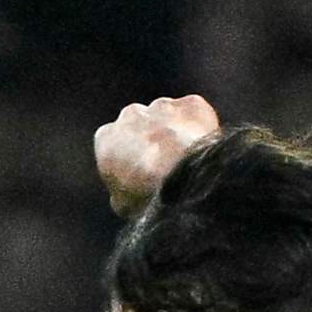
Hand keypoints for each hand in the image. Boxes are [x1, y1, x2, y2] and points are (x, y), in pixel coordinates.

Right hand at [95, 94, 221, 214]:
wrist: (183, 180)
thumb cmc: (149, 195)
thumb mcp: (123, 206)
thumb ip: (121, 191)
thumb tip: (127, 194)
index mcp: (106, 138)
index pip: (113, 146)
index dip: (127, 162)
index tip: (140, 178)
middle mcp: (131, 115)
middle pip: (140, 125)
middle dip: (151, 142)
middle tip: (167, 168)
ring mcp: (162, 106)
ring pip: (168, 117)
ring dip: (176, 133)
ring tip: (189, 161)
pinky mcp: (192, 105)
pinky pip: (196, 114)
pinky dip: (200, 127)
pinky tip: (205, 149)